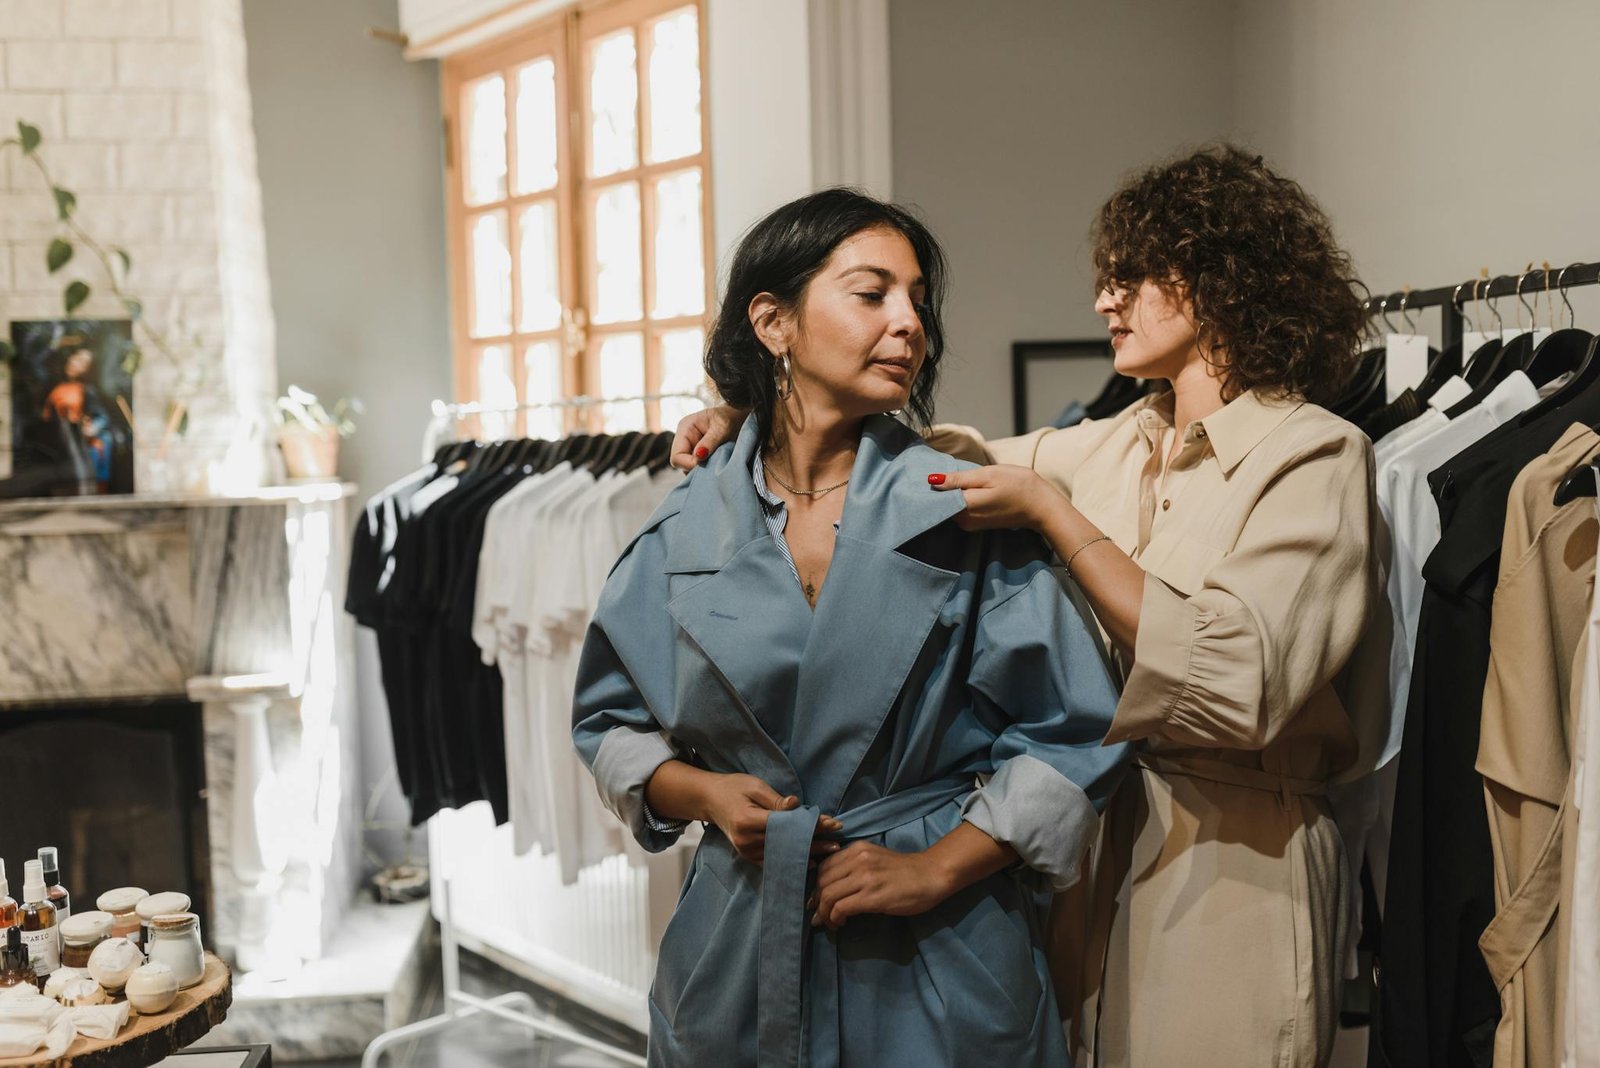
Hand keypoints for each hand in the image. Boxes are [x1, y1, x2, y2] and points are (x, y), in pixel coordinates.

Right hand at [670, 405, 749, 470]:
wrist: (739, 416)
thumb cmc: (730, 417)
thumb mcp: (722, 427)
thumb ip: (710, 441)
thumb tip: (698, 456)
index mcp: (685, 429)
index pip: (677, 456)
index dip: (689, 464)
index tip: (707, 462)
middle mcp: (684, 440)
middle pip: (681, 464)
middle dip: (697, 467)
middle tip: (715, 464)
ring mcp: (691, 449)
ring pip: (689, 468)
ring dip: (704, 469)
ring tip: (718, 461)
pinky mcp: (699, 455)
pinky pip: (698, 468)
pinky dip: (707, 470)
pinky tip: (717, 464)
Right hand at [700, 772, 840, 864]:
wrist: (710, 799)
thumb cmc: (734, 787)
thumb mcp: (755, 786)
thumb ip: (776, 800)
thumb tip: (797, 805)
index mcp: (747, 821)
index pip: (786, 826)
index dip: (810, 825)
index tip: (831, 823)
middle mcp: (746, 841)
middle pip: (787, 844)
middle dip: (814, 842)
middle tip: (837, 842)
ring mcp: (746, 851)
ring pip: (783, 855)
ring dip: (807, 852)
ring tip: (830, 850)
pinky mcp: (747, 856)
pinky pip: (774, 861)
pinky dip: (792, 860)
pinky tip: (810, 860)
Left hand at [809, 842, 952, 928]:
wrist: (932, 875)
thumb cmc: (905, 871)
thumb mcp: (875, 859)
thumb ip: (854, 867)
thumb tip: (831, 888)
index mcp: (857, 849)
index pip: (824, 867)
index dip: (816, 886)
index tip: (817, 901)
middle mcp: (858, 859)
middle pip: (822, 882)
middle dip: (816, 902)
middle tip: (820, 916)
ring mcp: (865, 877)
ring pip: (827, 895)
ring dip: (824, 913)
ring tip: (830, 922)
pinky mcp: (872, 896)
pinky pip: (841, 908)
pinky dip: (835, 918)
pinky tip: (842, 923)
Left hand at [927, 464, 1061, 530]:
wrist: (1041, 506)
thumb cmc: (1018, 486)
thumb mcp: (989, 475)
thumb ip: (959, 479)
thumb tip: (932, 480)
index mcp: (965, 507)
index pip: (937, 496)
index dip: (934, 483)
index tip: (935, 471)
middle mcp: (964, 521)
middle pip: (942, 502)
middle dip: (943, 487)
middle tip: (953, 472)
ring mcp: (971, 525)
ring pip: (951, 506)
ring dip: (952, 493)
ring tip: (964, 478)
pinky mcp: (977, 525)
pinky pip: (961, 510)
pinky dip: (962, 499)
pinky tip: (971, 489)